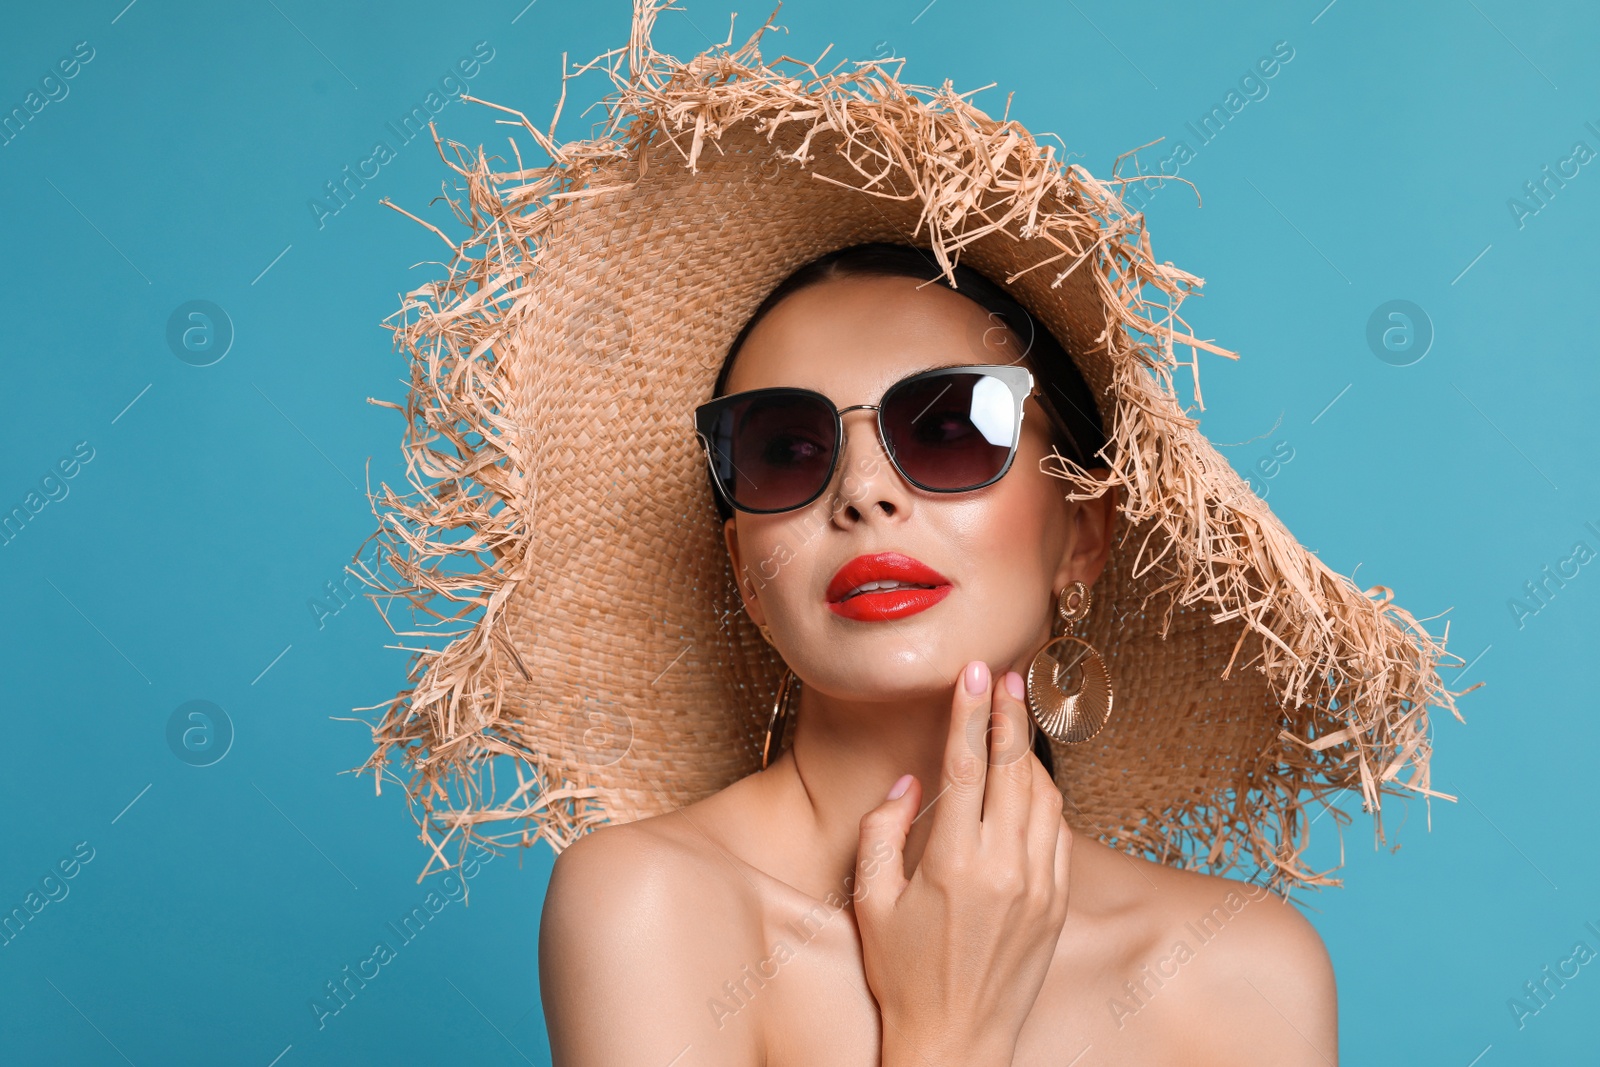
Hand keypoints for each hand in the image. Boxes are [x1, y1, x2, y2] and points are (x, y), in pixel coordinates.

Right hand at [854, 660, 1072, 1066]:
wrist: (956, 1040)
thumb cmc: (902, 974)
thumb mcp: (870, 901)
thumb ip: (882, 832)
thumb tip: (909, 783)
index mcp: (954, 863)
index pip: (966, 765)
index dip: (971, 711)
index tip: (975, 671)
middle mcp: (1004, 868)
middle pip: (1014, 768)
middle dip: (1009, 714)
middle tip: (1006, 676)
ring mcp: (1038, 886)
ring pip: (1044, 796)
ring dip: (1029, 753)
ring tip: (1014, 720)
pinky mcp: (1057, 903)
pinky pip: (1059, 832)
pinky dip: (1046, 798)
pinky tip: (1030, 782)